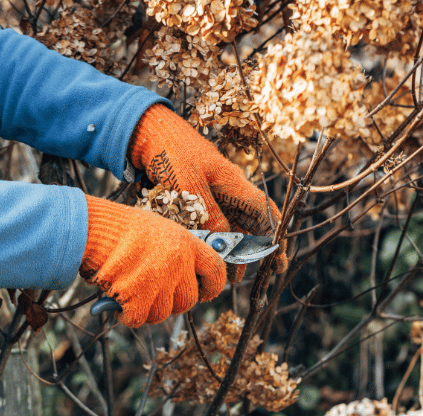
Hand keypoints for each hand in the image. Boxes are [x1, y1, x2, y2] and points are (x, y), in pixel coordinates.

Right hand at [79, 195, 225, 326]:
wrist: (93, 227)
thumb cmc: (121, 227)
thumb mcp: (158, 230)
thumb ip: (176, 252)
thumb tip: (184, 277)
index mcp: (187, 244)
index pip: (216, 271)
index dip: (213, 287)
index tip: (205, 292)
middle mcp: (177, 263)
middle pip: (188, 300)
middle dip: (172, 303)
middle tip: (155, 295)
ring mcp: (158, 281)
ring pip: (162, 313)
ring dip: (147, 310)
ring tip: (132, 294)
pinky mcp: (136, 296)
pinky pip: (138, 319)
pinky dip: (127, 316)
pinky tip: (119, 303)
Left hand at [128, 104, 286, 280]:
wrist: (144, 130)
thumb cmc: (169, 150)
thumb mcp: (189, 184)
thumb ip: (208, 214)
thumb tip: (225, 242)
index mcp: (233, 182)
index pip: (264, 212)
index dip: (274, 236)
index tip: (278, 260)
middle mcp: (226, 188)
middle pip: (248, 223)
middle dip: (250, 250)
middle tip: (244, 276)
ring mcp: (211, 191)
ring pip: (228, 225)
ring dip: (229, 248)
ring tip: (224, 272)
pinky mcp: (193, 195)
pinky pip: (208, 221)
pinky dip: (210, 238)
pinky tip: (205, 253)